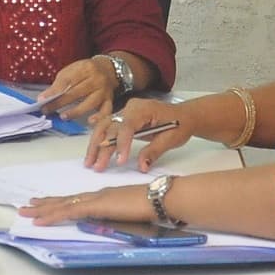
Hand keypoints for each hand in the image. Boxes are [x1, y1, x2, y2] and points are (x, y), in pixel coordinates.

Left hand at [20, 182, 153, 227]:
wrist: (162, 198)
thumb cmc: (155, 206)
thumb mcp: (134, 213)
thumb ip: (123, 216)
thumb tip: (119, 223)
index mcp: (106, 197)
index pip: (78, 200)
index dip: (61, 202)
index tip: (47, 204)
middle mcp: (98, 195)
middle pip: (66, 200)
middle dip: (45, 204)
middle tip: (27, 207)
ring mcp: (96, 199)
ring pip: (63, 205)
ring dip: (43, 210)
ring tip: (25, 212)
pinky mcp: (96, 206)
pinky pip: (68, 212)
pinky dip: (52, 216)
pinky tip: (40, 220)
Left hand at [37, 55, 118, 121]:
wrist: (108, 70)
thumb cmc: (86, 72)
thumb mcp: (72, 70)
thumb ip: (60, 83)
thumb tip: (46, 97)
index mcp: (85, 68)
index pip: (68, 80)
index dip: (54, 90)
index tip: (42, 99)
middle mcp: (96, 79)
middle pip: (77, 92)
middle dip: (60, 102)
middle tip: (47, 110)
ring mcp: (104, 91)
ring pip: (90, 102)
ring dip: (76, 111)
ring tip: (63, 116)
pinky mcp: (109, 100)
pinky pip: (106, 110)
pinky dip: (99, 117)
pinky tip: (90, 121)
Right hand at [86, 94, 222, 170]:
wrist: (185, 116)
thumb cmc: (180, 125)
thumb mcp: (171, 139)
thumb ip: (154, 151)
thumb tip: (141, 166)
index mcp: (143, 109)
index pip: (127, 126)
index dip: (122, 144)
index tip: (120, 161)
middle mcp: (130, 107)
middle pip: (111, 127)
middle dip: (102, 148)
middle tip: (97, 166)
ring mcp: (125, 112)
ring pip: (104, 126)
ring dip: (96, 145)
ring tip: (89, 162)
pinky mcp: (123, 118)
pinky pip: (107, 125)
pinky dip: (98, 135)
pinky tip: (89, 141)